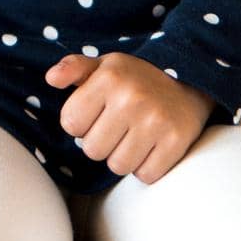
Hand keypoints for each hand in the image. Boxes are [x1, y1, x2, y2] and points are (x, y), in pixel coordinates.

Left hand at [44, 51, 216, 182]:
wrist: (190, 79)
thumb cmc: (136, 77)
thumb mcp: (105, 65)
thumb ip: (73, 68)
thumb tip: (51, 78)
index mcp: (108, 77)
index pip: (70, 122)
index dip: (79, 123)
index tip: (94, 115)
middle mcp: (131, 98)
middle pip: (92, 150)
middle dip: (100, 142)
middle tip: (116, 128)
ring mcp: (155, 121)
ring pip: (118, 166)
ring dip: (122, 157)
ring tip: (132, 137)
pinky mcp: (176, 142)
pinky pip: (146, 175)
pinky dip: (146, 167)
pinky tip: (151, 147)